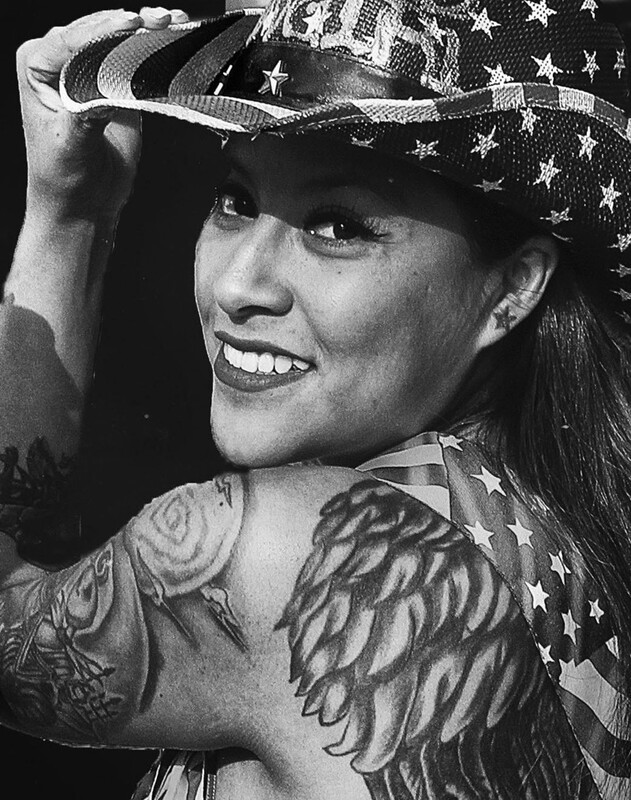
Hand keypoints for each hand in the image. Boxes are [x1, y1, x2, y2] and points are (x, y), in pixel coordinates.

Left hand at [16, 7, 189, 220]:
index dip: (103, 31)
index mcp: (37, 66)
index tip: (131, 24)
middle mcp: (60, 62)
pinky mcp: (116, 87)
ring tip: (170, 22)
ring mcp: (90, 72)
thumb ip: (88, 112)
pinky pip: (135, 62)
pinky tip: (171, 39)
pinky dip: (154, 51)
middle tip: (158, 20)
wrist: (82, 204)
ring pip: (119, 41)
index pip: (72, 39)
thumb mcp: (71, 141)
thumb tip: (110, 91)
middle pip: (98, 32)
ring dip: (146, 30)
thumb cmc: (62, 177)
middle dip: (130, 23)